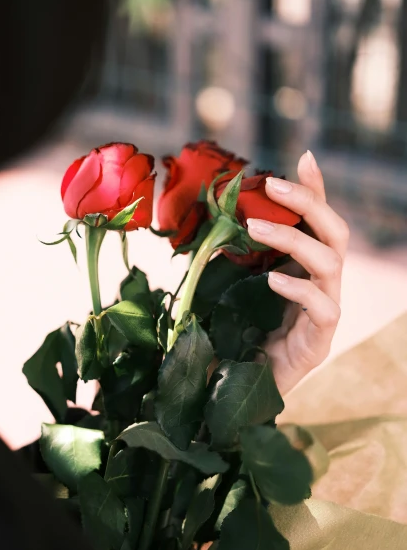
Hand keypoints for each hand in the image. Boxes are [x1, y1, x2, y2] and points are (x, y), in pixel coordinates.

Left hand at [246, 150, 348, 395]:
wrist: (238, 392)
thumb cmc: (236, 337)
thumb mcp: (232, 288)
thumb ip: (234, 259)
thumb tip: (214, 221)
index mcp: (304, 270)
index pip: (318, 222)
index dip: (315, 190)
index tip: (302, 158)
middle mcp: (322, 286)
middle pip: (336, 233)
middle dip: (308, 203)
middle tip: (272, 185)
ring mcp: (325, 313)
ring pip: (331, 263)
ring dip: (293, 238)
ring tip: (253, 226)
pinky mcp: (319, 343)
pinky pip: (324, 308)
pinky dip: (298, 288)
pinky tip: (271, 279)